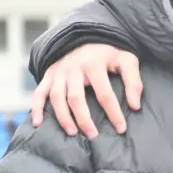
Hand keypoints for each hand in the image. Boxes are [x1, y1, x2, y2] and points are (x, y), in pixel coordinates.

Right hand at [29, 44, 143, 138]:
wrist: (84, 36)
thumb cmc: (108, 53)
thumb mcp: (126, 60)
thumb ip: (134, 81)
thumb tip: (135, 106)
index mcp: (94, 64)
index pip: (105, 94)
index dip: (114, 113)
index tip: (121, 129)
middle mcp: (73, 68)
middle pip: (76, 98)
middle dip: (84, 120)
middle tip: (93, 136)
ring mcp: (59, 72)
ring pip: (56, 98)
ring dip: (63, 117)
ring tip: (73, 133)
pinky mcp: (49, 75)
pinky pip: (39, 93)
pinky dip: (36, 108)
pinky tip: (38, 123)